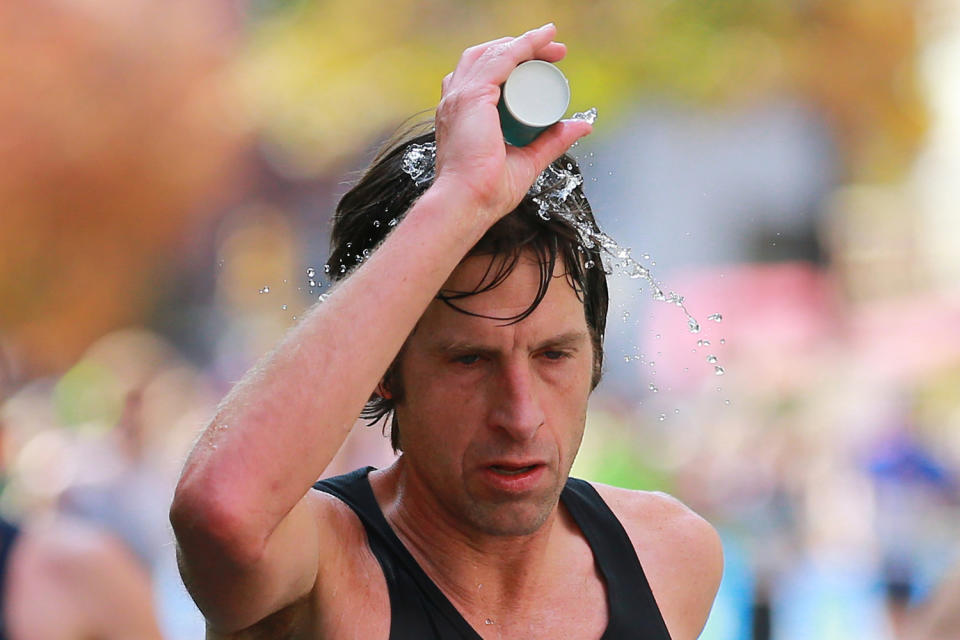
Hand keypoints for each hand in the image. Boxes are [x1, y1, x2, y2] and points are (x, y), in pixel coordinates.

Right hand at [432, 24, 591, 220]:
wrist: (466, 203)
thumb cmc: (486, 191)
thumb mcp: (528, 158)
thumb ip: (552, 142)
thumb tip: (581, 127)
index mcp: (461, 114)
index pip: (486, 75)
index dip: (515, 64)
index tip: (545, 63)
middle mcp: (456, 101)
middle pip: (489, 58)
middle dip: (522, 48)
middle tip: (553, 51)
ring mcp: (461, 96)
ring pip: (495, 54)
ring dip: (525, 43)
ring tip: (551, 42)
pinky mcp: (472, 97)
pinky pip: (501, 59)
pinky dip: (522, 46)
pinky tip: (540, 40)